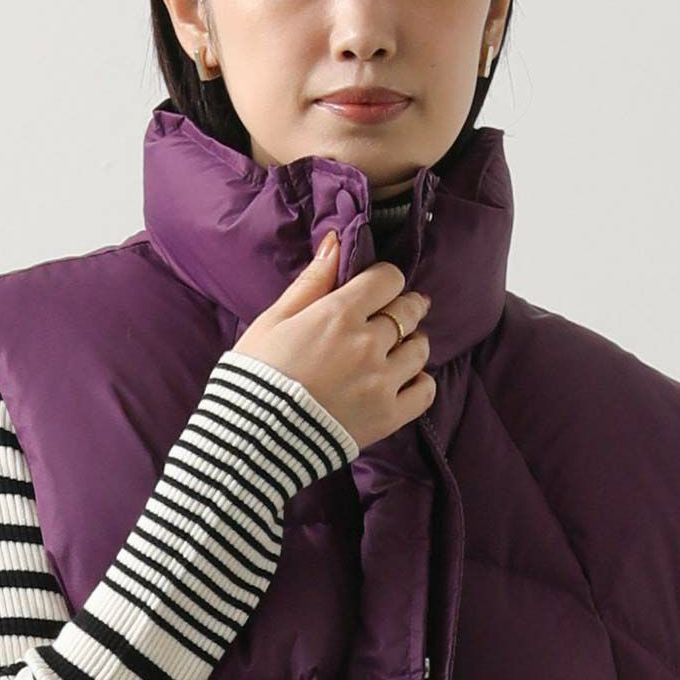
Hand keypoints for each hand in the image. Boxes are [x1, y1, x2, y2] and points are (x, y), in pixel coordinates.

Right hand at [231, 231, 433, 450]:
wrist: (253, 438)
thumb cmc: (256, 375)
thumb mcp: (274, 320)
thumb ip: (311, 281)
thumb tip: (336, 242)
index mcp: (340, 314)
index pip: (388, 279)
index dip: (385, 280)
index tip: (379, 288)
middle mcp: (368, 344)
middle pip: (408, 312)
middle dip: (404, 308)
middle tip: (398, 314)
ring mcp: (382, 382)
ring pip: (419, 350)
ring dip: (412, 344)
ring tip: (399, 349)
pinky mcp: (388, 416)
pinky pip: (425, 391)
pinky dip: (421, 382)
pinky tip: (405, 381)